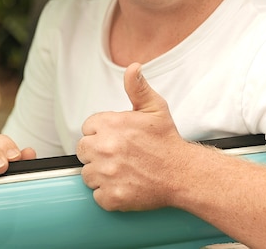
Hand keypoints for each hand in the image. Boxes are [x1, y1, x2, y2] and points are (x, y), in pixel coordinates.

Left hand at [77, 63, 188, 210]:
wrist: (183, 174)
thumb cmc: (167, 142)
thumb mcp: (155, 108)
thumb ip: (137, 87)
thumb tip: (133, 68)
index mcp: (110, 124)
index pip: (87, 128)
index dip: (101, 134)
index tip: (117, 139)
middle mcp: (104, 148)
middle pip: (83, 151)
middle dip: (97, 153)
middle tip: (119, 156)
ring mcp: (106, 174)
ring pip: (88, 175)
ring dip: (101, 175)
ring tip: (123, 171)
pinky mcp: (111, 196)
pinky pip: (97, 196)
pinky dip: (108, 194)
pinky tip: (124, 185)